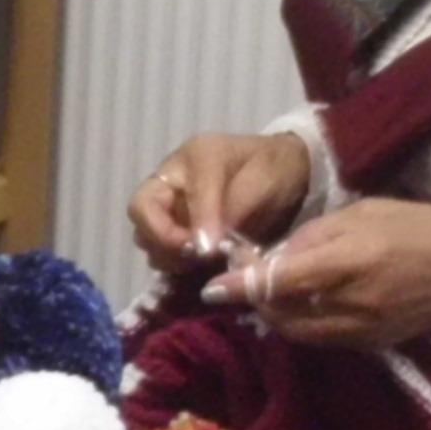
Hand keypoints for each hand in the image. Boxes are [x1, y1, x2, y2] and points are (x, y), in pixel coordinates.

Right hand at [131, 131, 312, 280]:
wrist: (290, 170)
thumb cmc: (276, 170)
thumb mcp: (262, 182)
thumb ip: (233, 211)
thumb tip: (203, 248)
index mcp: (192, 160)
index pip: (160, 200)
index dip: (178, 231)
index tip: (206, 251)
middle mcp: (171, 181)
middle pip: (140, 216)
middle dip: (165, 243)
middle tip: (199, 258)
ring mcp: (170, 204)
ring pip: (147, 238)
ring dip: (171, 257)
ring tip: (203, 264)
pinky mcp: (179, 227)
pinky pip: (162, 251)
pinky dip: (178, 265)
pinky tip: (201, 269)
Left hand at [220, 199, 430, 349]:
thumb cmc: (417, 227)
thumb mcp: (362, 214)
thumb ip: (313, 238)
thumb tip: (270, 258)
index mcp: (348, 262)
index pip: (278, 281)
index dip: (240, 286)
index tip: (212, 286)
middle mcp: (349, 303)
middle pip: (280, 312)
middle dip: (254, 298)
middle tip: (241, 279)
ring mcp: (359, 331)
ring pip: (296, 331)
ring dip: (274, 313)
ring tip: (268, 290)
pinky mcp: (368, 346)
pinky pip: (320, 338)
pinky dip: (300, 323)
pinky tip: (299, 304)